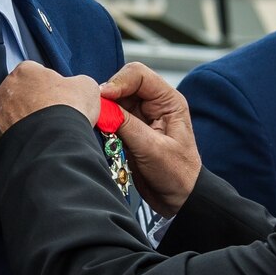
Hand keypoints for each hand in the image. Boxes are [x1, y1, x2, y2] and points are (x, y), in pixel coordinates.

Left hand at [0, 61, 100, 139]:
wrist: (55, 143)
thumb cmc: (68, 110)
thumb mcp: (86, 86)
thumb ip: (78, 82)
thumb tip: (79, 87)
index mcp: (25, 70)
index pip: (36, 71)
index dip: (49, 83)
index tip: (59, 94)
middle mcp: (6, 87)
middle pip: (21, 90)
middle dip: (33, 99)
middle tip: (51, 111)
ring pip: (12, 111)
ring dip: (24, 117)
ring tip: (44, 128)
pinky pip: (8, 130)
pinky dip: (19, 134)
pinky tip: (34, 138)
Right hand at [99, 62, 200, 215]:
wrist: (179, 199)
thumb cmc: (177, 174)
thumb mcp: (152, 149)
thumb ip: (127, 125)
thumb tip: (103, 106)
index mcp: (168, 101)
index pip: (139, 75)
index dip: (118, 82)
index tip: (103, 97)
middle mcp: (155, 103)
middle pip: (123, 83)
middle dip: (108, 94)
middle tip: (97, 110)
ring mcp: (142, 115)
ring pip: (115, 99)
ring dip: (105, 108)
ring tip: (99, 122)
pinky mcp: (130, 128)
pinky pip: (112, 115)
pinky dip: (104, 120)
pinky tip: (102, 129)